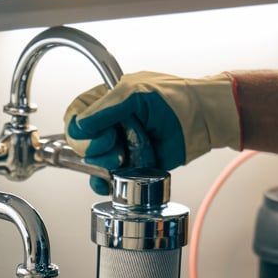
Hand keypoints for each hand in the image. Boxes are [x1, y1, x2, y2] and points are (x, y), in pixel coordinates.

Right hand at [66, 72, 240, 192]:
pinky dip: (103, 182)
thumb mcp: (134, 94)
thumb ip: (104, 109)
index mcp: (105, 101)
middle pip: (80, 143)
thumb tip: (80, 127)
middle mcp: (108, 125)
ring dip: (103, 163)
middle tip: (114, 143)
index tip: (95, 133)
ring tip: (123, 158)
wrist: (202, 119)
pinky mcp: (129, 166)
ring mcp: (119, 146)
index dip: (78, 129)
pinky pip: (105, 179)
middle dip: (94, 147)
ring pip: (92, 162)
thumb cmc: (174, 99)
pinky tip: (109, 180)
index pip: (75, 117)